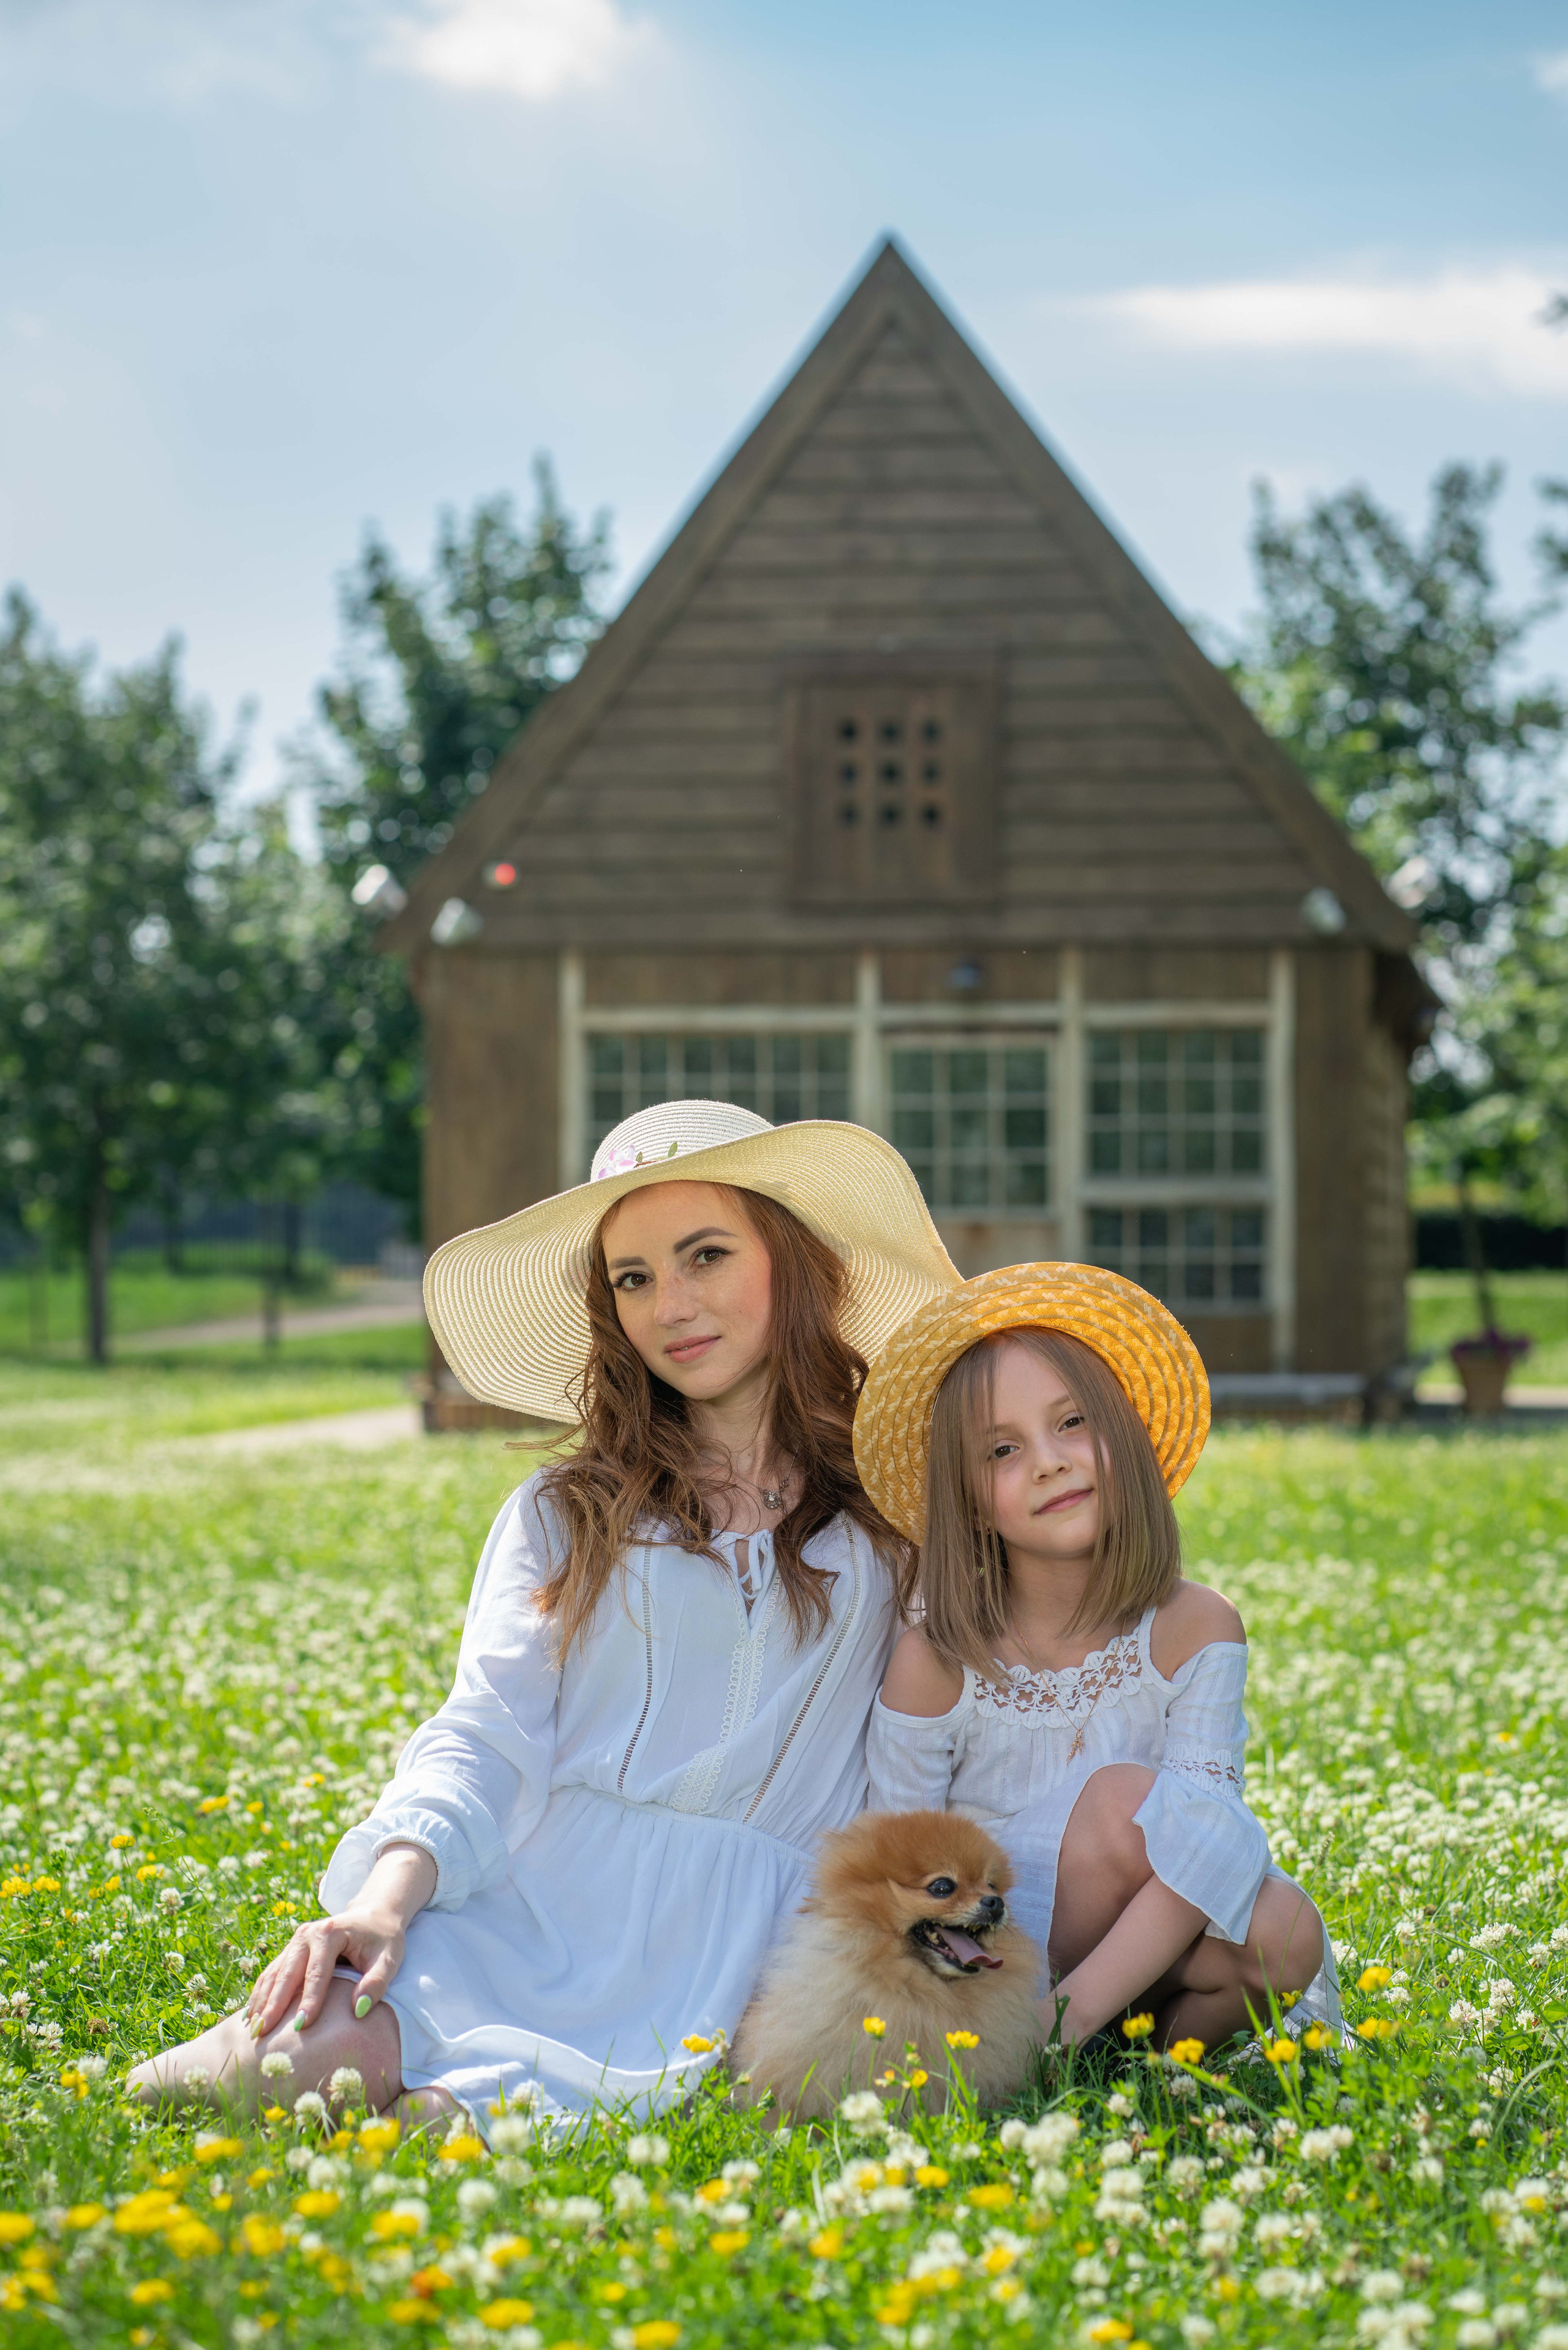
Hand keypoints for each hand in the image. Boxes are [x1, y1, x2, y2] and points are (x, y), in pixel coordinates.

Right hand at [246, 1906, 406, 2037]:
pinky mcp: (291, 1950)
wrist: (372, 1916)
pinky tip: (250, 2017)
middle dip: (274, 2006)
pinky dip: (260, 1995)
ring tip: (251, 2031)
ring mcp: (295, 1942)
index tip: (300, 2027)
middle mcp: (307, 1934)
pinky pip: (272, 1974)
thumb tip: (359, 2011)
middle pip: (287, 1974)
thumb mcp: (389, 1959)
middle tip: (262, 2034)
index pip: (317, 1973)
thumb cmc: (382, 1940)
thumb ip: (376, 1983)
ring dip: (261, 2003)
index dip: (309, 2001)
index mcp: (330, 1933)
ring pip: (273, 1975)